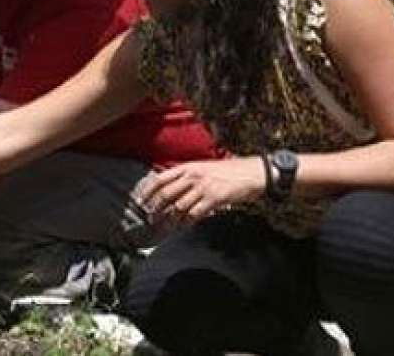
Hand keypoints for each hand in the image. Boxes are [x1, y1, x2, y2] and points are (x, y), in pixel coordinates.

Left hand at [141, 157, 266, 223]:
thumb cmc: (229, 171)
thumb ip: (188, 175)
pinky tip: (183, 226)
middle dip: (155, 208)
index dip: (148, 191)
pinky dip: (187, 222)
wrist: (252, 173)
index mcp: (188, 167)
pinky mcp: (213, 199)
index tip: (141, 201)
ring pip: (178, 206)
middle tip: (150, 218)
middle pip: (166, 194)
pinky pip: (194, 213)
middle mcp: (192, 176)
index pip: (160, 178)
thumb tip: (172, 187)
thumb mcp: (204, 167)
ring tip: (164, 226)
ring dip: (170, 218)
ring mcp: (203, 187)